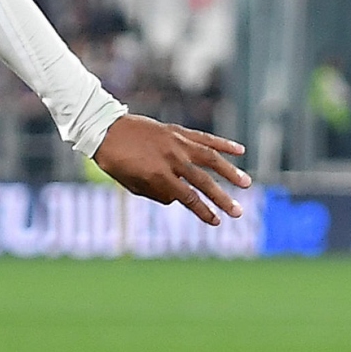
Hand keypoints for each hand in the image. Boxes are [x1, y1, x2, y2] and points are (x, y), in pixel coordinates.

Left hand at [92, 115, 249, 224]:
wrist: (104, 129)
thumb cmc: (115, 161)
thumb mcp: (130, 184)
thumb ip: (156, 193)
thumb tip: (178, 198)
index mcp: (157, 175)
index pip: (187, 197)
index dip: (202, 211)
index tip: (216, 222)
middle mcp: (171, 159)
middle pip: (203, 181)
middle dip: (222, 199)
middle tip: (238, 212)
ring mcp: (176, 143)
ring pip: (210, 158)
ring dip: (230, 171)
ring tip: (246, 183)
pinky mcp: (177, 131)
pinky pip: (204, 138)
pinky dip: (222, 144)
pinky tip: (239, 151)